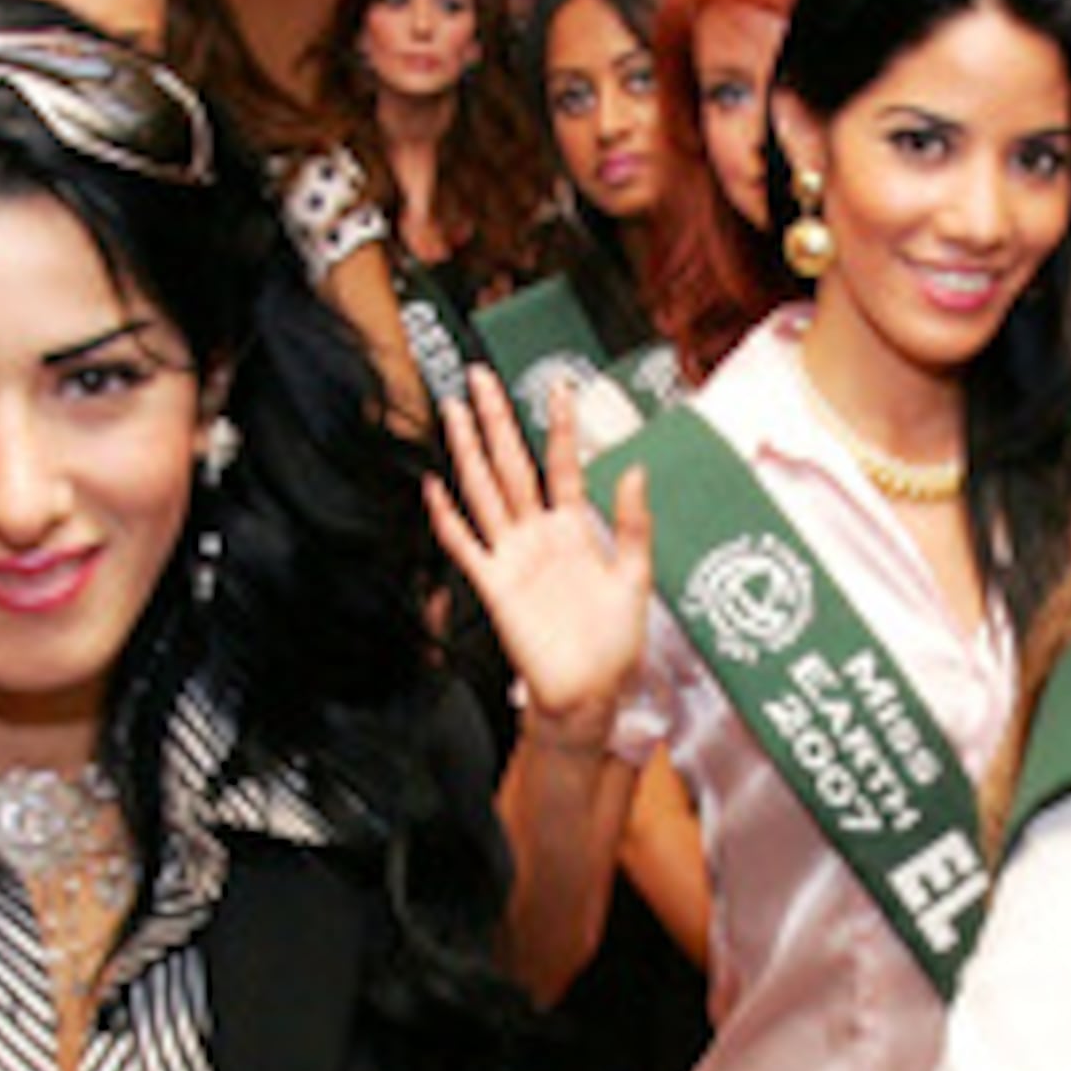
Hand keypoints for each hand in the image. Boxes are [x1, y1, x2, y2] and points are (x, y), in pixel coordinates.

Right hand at [425, 367, 652, 740]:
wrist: (589, 693)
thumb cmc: (615, 644)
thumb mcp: (637, 578)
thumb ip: (634, 524)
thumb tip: (634, 468)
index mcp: (576, 530)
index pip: (563, 464)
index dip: (560, 426)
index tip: (559, 385)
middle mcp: (540, 535)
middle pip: (512, 465)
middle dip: (497, 421)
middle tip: (481, 377)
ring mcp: (513, 557)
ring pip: (485, 492)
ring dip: (469, 452)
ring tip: (455, 411)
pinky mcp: (494, 586)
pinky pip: (465, 545)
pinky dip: (448, 518)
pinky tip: (433, 488)